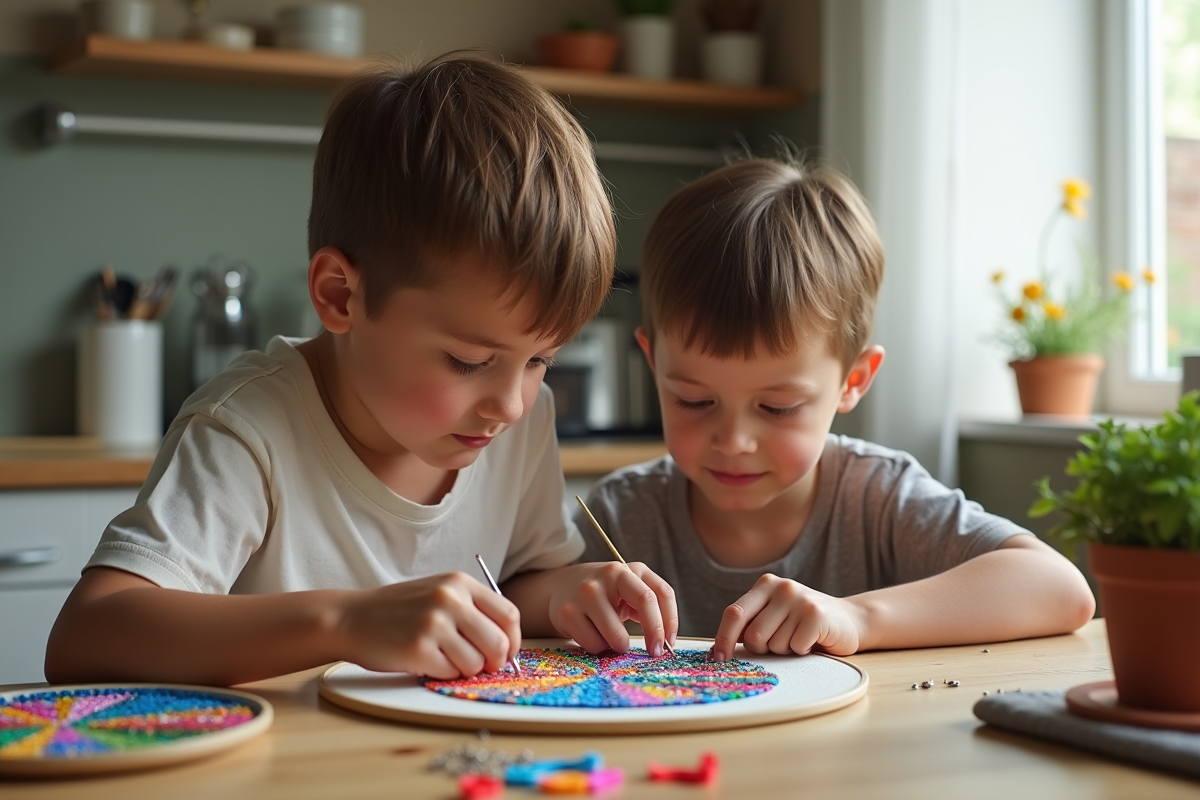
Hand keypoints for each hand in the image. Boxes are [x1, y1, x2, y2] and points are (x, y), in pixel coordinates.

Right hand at [335, 572, 520, 679]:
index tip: (505, 653)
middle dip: (494, 662)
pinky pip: (450, 673)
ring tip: (443, 657)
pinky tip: (425, 660)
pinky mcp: (418, 649)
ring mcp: (434, 624)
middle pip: (499, 643)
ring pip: (476, 663)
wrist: (352, 618)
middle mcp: (450, 599)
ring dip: (464, 668)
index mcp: (459, 582)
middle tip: (480, 665)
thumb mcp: (439, 592)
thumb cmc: (400, 610)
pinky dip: (443, 673)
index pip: (509, 615)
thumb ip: (473, 610)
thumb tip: (508, 645)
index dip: (513, 640)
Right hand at [546, 562, 677, 655]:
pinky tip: (593, 635)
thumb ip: (645, 607)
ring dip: (620, 646)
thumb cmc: (603, 595)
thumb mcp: (626, 591)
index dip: (670, 621)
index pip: (661, 592)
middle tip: (655, 652)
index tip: (669, 643)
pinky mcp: (568, 612)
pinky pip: (595, 644)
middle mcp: (609, 574)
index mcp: (629, 570)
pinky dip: (599, 648)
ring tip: (612, 639)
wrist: (561, 586)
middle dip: (655, 633)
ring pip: (617, 635)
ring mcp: (587, 592)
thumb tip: (663, 640)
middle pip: (646, 602)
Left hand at [712, 574, 866, 660]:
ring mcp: (799, 599)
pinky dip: (802, 651)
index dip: (723, 638)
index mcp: (765, 585)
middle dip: (763, 648)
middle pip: (753, 635)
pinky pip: (795, 647)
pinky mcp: (816, 615)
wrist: (851, 620)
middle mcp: (781, 588)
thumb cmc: (804, 624)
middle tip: (782, 642)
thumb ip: (750, 624)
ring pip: (774, 644)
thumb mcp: (774, 616)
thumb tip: (719, 648)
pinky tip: (813, 639)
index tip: (718, 658)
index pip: (734, 613)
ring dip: (786, 650)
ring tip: (800, 637)